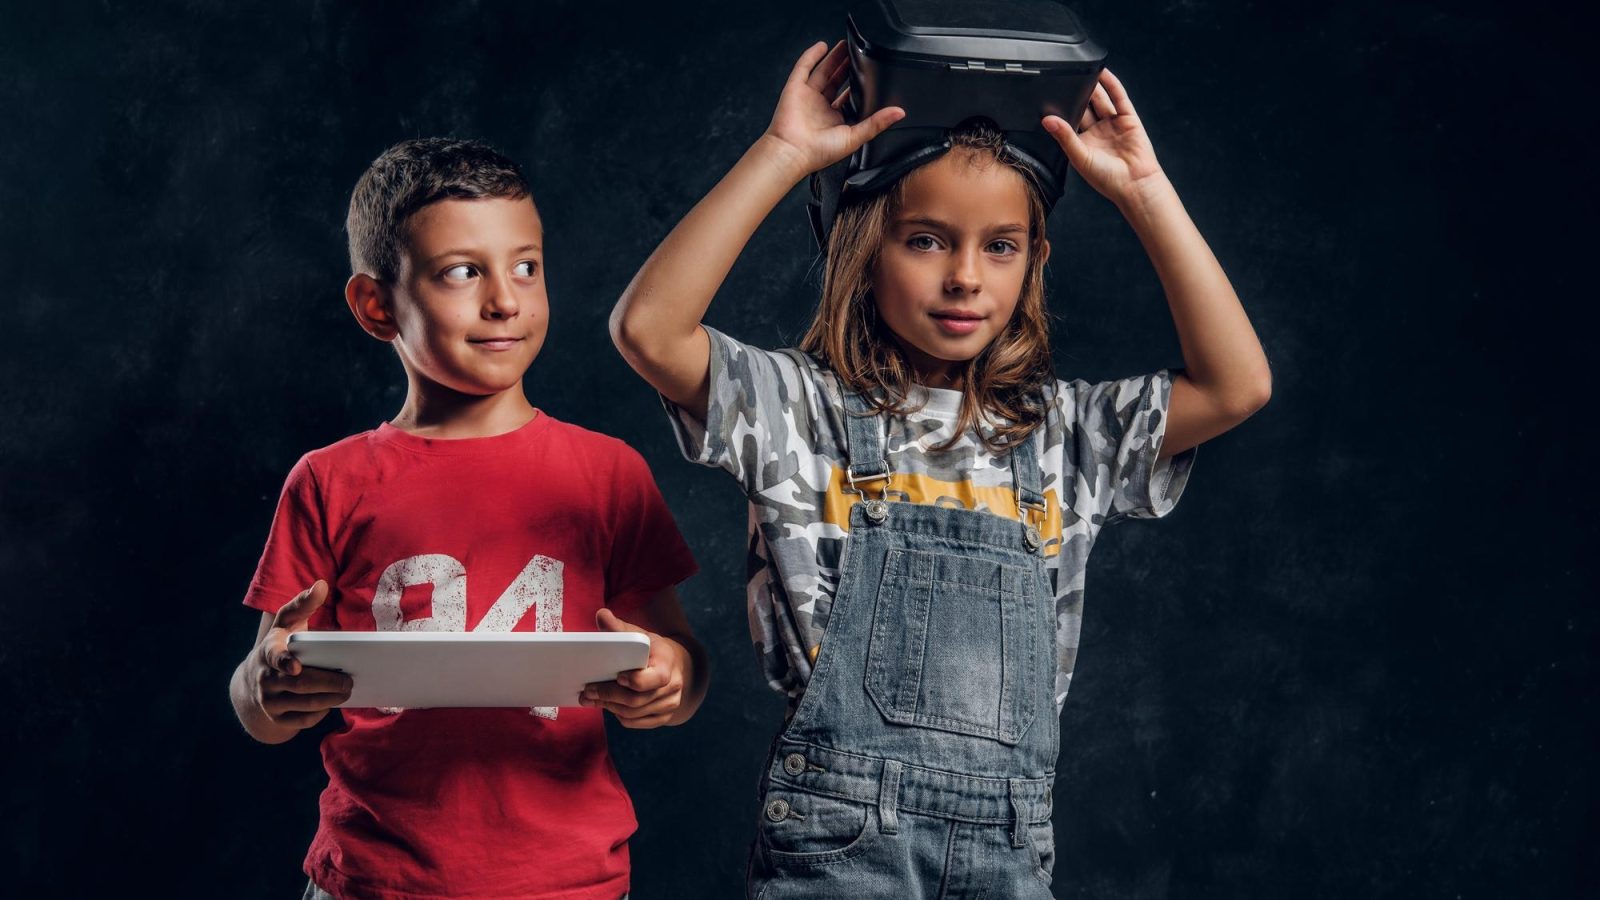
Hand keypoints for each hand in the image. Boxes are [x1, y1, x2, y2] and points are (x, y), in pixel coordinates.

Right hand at [244, 580, 351, 731]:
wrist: (255, 680)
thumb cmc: (281, 645)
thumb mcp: (287, 623)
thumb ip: (303, 604)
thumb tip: (321, 585)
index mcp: (268, 653)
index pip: (275, 658)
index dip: (285, 662)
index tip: (296, 666)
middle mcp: (265, 679)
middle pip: (301, 685)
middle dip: (329, 683)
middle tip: (350, 681)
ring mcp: (269, 702)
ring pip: (305, 704)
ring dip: (330, 699)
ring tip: (348, 691)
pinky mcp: (277, 719)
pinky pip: (304, 720)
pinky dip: (321, 713)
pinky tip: (332, 702)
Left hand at [580, 608, 690, 728]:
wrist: (674, 666)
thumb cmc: (651, 649)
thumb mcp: (639, 635)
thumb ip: (619, 627)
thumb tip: (601, 615)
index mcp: (668, 663)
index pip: (655, 678)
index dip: (635, 681)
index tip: (617, 676)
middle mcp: (673, 686)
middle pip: (637, 700)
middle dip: (609, 695)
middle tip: (587, 691)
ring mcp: (670, 704)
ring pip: (633, 713)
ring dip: (609, 706)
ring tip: (591, 698)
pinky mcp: (663, 717)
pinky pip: (635, 722)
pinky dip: (618, 716)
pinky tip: (607, 705)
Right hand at [761, 40, 904, 178]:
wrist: (792, 152)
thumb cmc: (819, 152)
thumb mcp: (855, 137)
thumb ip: (877, 123)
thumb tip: (899, 113)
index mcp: (834, 120)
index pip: (849, 98)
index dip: (858, 86)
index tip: (869, 75)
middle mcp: (820, 108)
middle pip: (836, 81)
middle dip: (847, 67)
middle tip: (858, 54)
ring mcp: (807, 97)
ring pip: (823, 72)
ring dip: (834, 58)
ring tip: (845, 45)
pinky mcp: (795, 89)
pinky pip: (803, 68)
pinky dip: (812, 56)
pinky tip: (822, 46)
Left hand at [1042, 68, 1166, 208]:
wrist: (1136, 184)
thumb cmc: (1108, 179)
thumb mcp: (1080, 157)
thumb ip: (1065, 136)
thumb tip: (1047, 120)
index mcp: (1083, 143)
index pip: (1068, 121)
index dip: (1060, 109)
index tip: (1047, 96)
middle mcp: (1097, 132)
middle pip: (1084, 107)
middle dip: (1075, 95)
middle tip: (1062, 79)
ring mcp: (1113, 124)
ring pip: (1099, 99)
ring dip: (1091, 85)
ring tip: (1080, 71)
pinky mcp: (1128, 118)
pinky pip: (1118, 97)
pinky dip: (1110, 83)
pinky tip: (1101, 72)